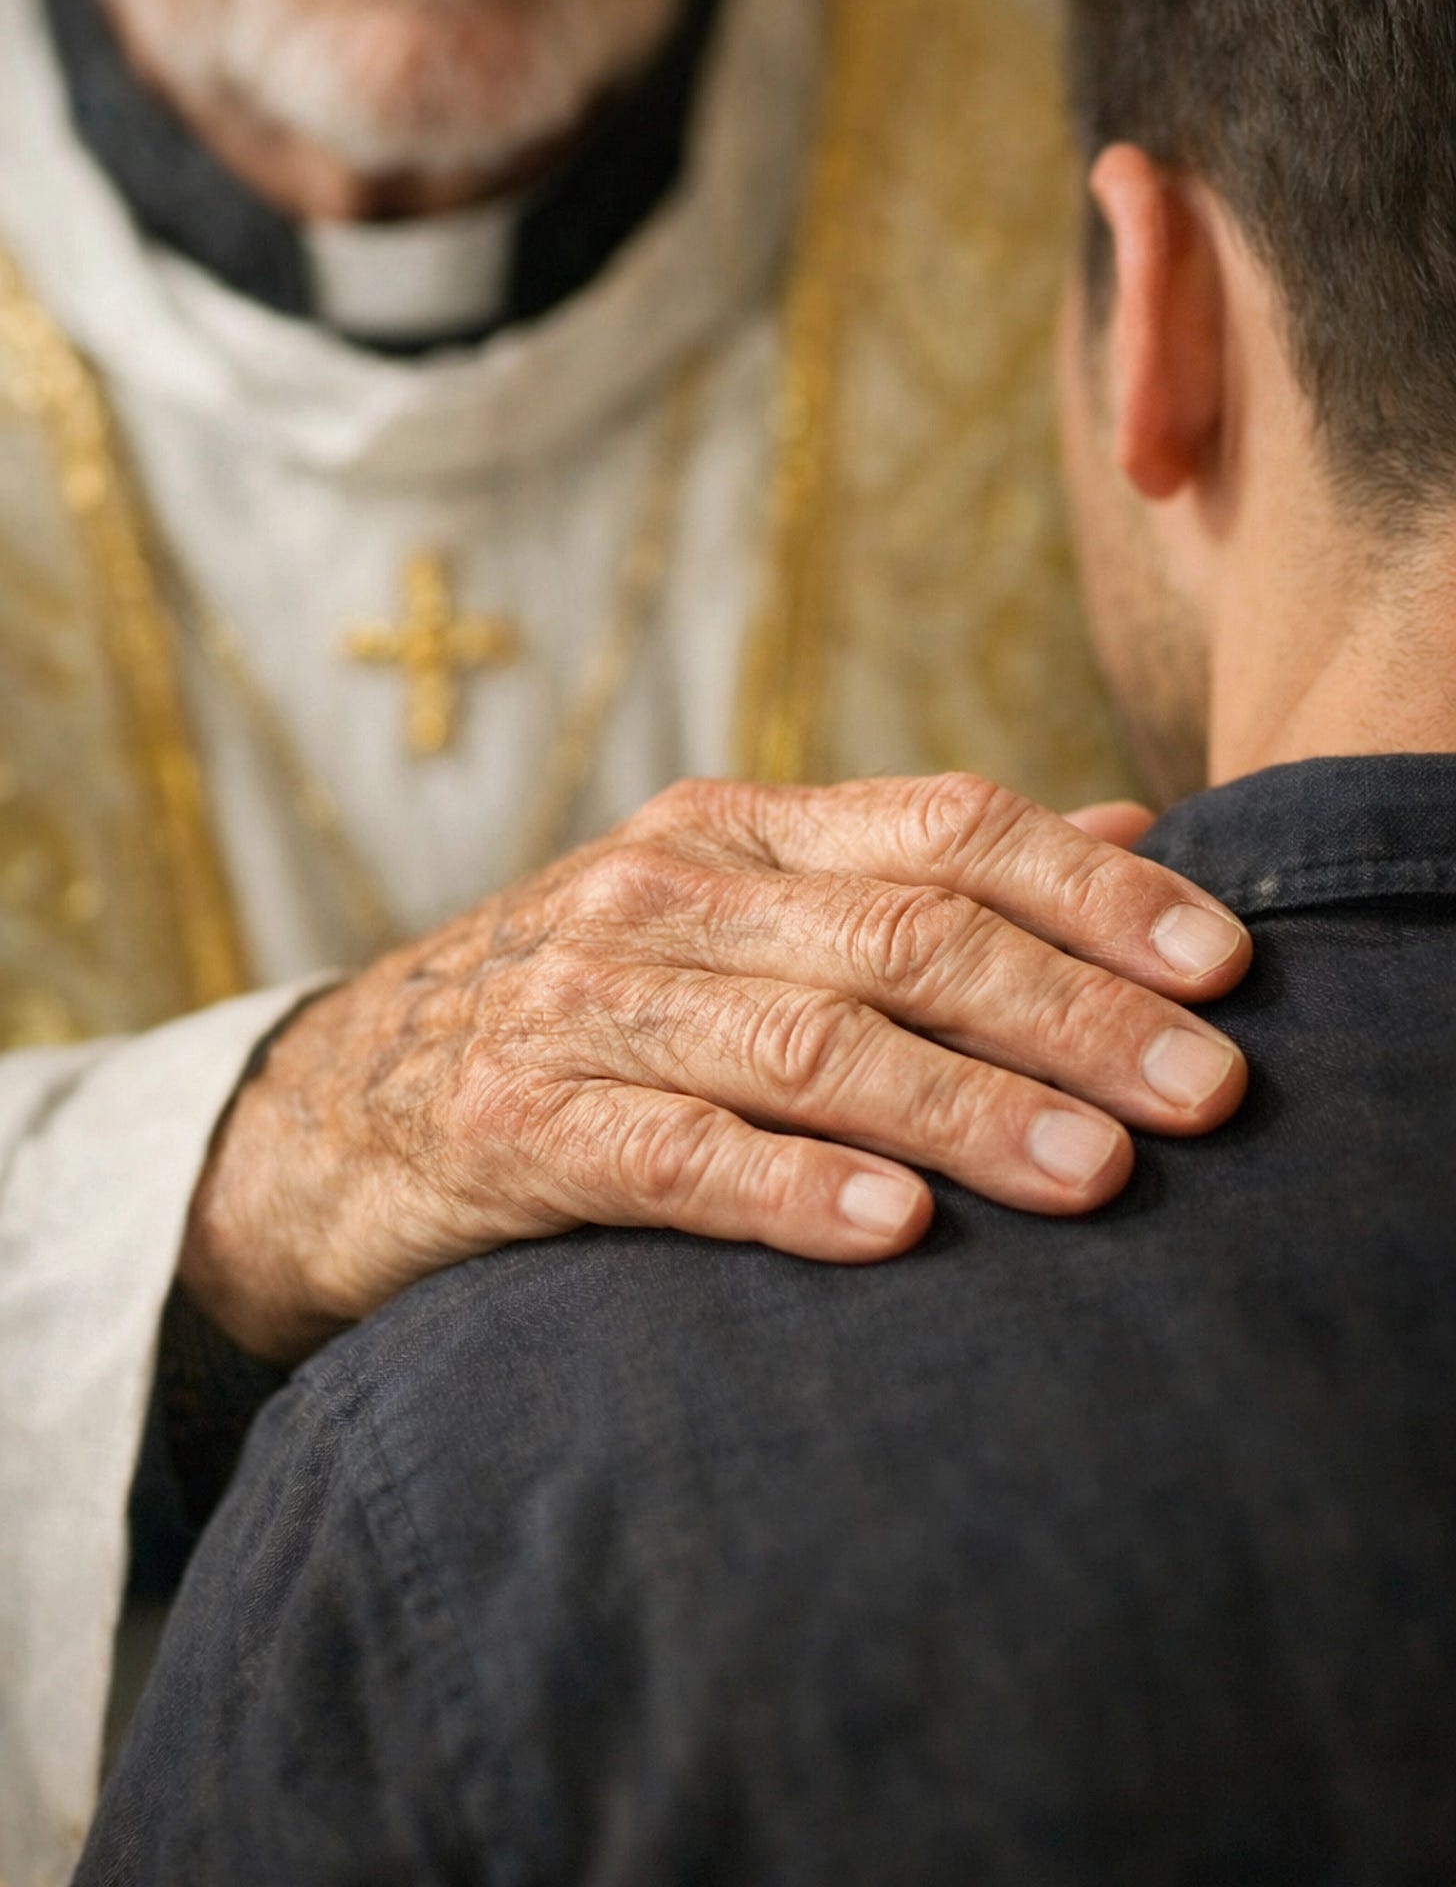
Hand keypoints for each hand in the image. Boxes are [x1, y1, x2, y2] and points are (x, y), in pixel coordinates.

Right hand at [182, 774, 1249, 1363]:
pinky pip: (674, 1155)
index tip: (1224, 969)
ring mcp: (582, 1002)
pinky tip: (894, 1231)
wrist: (344, 1102)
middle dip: (1070, 1014)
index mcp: (739, 828)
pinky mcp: (514, 1122)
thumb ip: (921, 873)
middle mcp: (665, 891)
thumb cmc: (594, 1008)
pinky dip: (789, 1189)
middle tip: (1202, 1096)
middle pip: (902, 935)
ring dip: (964, 1108)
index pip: (948, 827)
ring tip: (1094, 1177)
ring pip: (808, 1043)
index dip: (1094, 894)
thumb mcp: (744, 911)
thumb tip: (1136, 839)